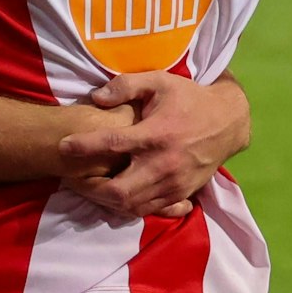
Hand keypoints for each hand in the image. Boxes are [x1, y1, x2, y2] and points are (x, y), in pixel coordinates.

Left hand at [58, 72, 251, 218]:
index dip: (84, 146)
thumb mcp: (160, 81)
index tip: (63, 145)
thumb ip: (127, 85)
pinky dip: (127, 207)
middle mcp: (164, 164)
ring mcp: (173, 184)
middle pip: (119, 191)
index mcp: (157, 134)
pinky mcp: (180, 194)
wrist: (228, 122)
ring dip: (105, 201)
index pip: (113, 144)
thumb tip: (96, 97)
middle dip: (90, 188)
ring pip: (131, 207)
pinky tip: (114, 196)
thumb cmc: (189, 98)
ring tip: (88, 188)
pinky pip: (148, 211)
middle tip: (71, 178)